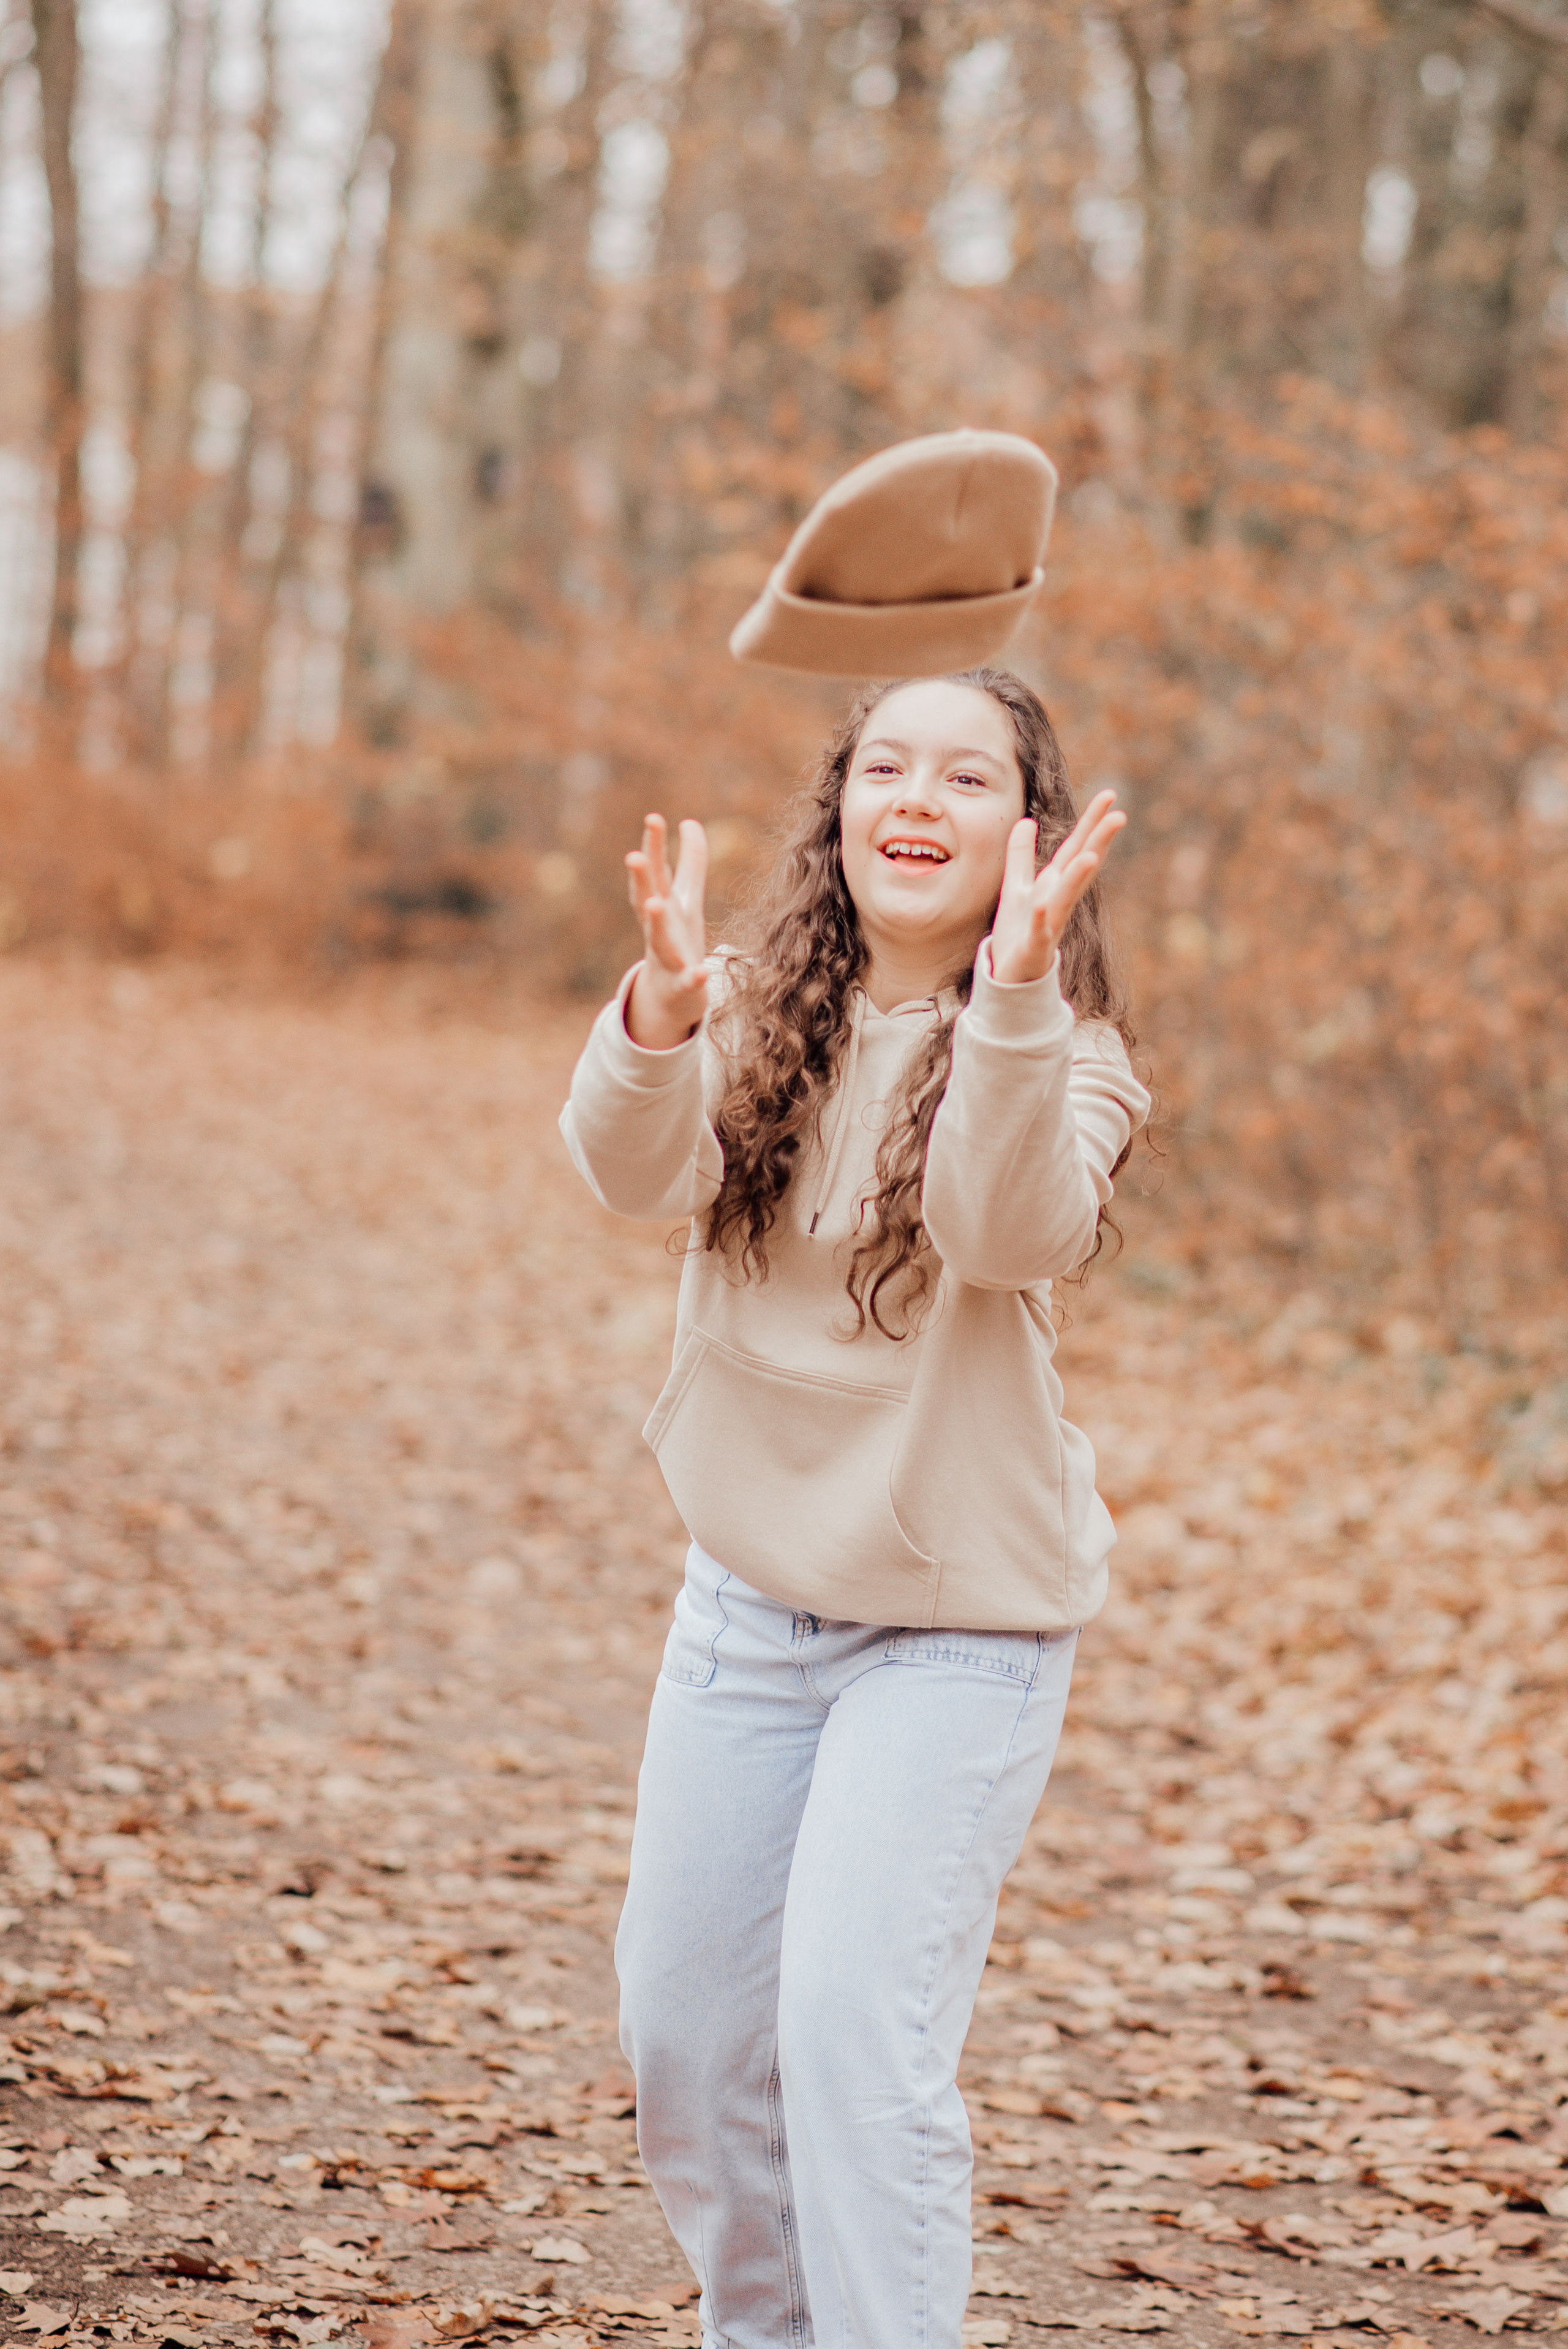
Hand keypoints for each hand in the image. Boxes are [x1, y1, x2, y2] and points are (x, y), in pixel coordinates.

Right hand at [624, 814, 708, 1049]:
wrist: (670, 996)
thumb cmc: (678, 938)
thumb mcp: (687, 898)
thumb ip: (691, 861)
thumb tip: (690, 821)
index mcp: (663, 903)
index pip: (656, 870)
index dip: (654, 846)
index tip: (654, 817)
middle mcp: (659, 927)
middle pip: (646, 899)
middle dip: (641, 879)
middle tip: (634, 856)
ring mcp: (667, 957)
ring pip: (657, 938)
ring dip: (655, 922)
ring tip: (655, 904)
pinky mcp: (681, 985)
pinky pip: (686, 982)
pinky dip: (691, 978)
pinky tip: (700, 973)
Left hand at [988, 791, 1125, 986]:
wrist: (1010, 977)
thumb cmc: (1018, 932)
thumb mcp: (1016, 887)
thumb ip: (1021, 856)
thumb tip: (1026, 821)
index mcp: (1054, 885)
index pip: (1075, 848)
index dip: (1091, 822)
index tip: (1110, 796)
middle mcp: (1057, 901)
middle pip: (1080, 867)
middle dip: (1098, 842)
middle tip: (1120, 816)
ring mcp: (1049, 925)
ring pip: (1066, 899)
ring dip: (1078, 878)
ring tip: (1091, 856)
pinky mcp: (1034, 948)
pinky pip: (1040, 933)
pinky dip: (1043, 921)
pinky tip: (1043, 907)